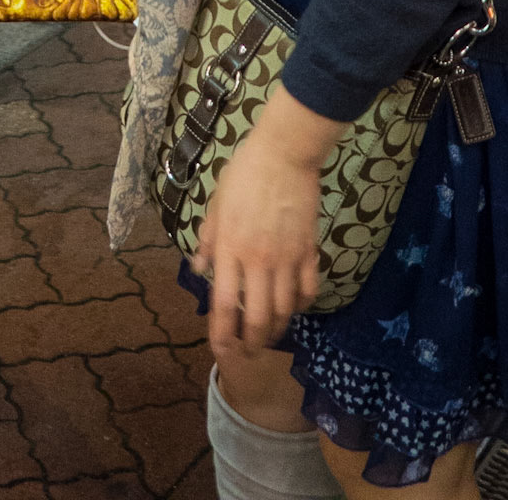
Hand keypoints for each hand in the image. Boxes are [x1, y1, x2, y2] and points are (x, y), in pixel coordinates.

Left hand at [192, 91, 339, 358]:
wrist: (283, 155)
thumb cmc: (243, 174)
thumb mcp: (216, 204)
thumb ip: (208, 239)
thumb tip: (198, 267)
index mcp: (230, 248)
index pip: (224, 304)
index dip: (222, 334)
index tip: (221, 350)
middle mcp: (257, 260)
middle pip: (258, 318)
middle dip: (253, 343)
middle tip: (250, 351)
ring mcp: (286, 258)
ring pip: (285, 310)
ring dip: (278, 328)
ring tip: (271, 333)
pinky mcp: (308, 252)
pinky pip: (308, 290)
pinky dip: (302, 305)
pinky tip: (295, 306)